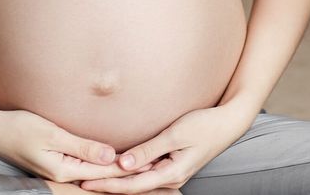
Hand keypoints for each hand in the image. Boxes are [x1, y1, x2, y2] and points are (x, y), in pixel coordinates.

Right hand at [0, 107, 148, 184]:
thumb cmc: (18, 126)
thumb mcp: (52, 133)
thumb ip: (82, 146)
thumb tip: (110, 157)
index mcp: (63, 169)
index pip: (104, 172)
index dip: (128, 167)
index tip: (150, 163)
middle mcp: (62, 173)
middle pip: (101, 177)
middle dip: (126, 174)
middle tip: (153, 168)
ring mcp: (58, 170)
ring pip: (94, 173)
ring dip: (116, 171)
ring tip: (141, 168)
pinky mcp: (55, 163)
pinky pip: (83, 167)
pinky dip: (101, 167)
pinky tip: (113, 162)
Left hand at [78, 102, 256, 193]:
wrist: (228, 122)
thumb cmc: (204, 125)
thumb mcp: (175, 135)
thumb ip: (149, 150)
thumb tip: (123, 164)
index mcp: (171, 173)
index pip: (132, 184)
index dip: (108, 183)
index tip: (86, 180)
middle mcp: (170, 177)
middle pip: (133, 186)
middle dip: (107, 184)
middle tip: (81, 181)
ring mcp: (172, 172)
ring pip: (139, 181)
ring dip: (117, 180)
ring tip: (94, 177)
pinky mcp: (172, 164)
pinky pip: (147, 173)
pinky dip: (130, 173)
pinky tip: (118, 170)